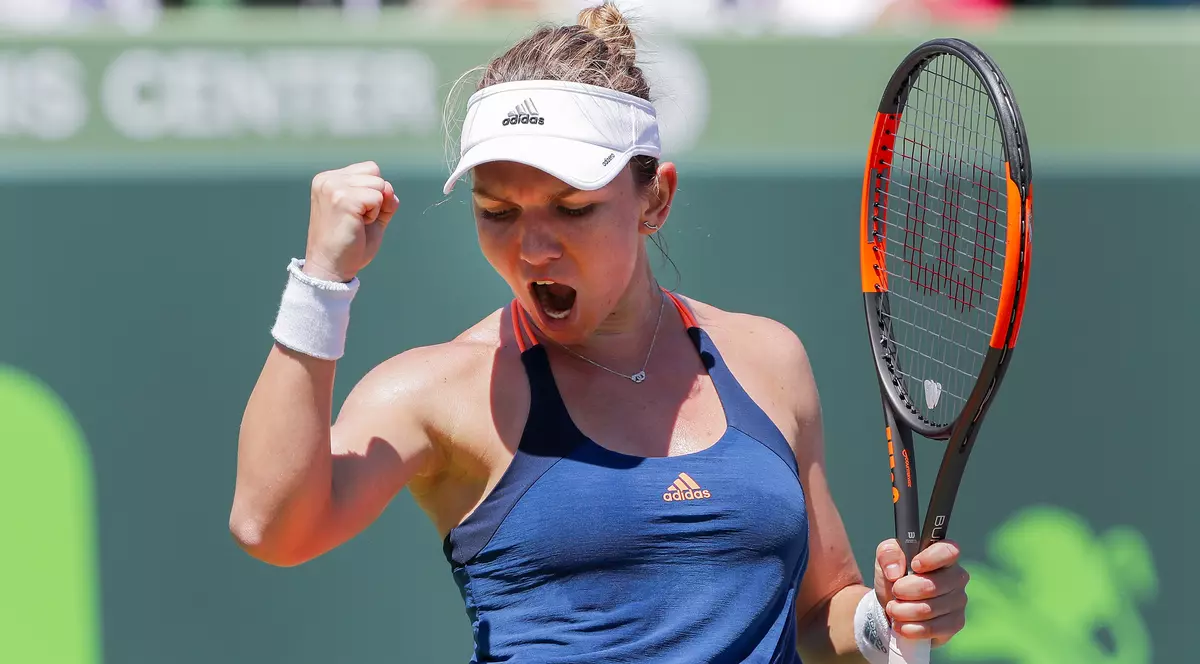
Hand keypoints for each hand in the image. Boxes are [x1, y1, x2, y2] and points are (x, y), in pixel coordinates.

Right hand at [304, 161, 399, 282]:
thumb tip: (390, 189)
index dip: (375, 193)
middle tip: (357, 221)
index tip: (357, 213)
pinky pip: (379, 198)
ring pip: (380, 185)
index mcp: (329, 179)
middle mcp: (328, 180)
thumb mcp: (369, 214)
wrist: (332, 268)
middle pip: (377, 175)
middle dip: (377, 200)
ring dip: (376, 208)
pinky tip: (358, 226)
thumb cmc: (349, 244)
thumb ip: (382, 198)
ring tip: (357, 223)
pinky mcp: (343, 199)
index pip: (370, 169)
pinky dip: (375, 215)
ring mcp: (334, 188)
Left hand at [874, 539, 969, 646]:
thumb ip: (888, 554)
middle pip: (933, 585)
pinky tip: (901, 626)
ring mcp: (959, 600)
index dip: (932, 558)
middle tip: (895, 592)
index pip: (949, 550)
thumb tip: (895, 571)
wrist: (894, 606)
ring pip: (930, 609)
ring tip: (893, 609)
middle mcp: (956, 576)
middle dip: (905, 591)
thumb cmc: (894, 578)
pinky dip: (911, 628)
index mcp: (942, 554)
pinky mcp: (956, 622)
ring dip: (904, 611)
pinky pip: (934, 628)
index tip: (914, 566)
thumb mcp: (885, 560)